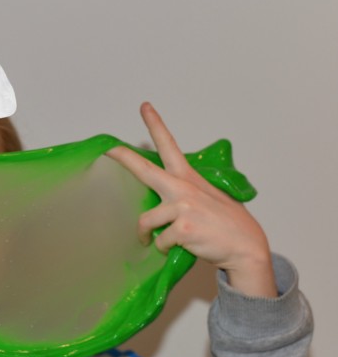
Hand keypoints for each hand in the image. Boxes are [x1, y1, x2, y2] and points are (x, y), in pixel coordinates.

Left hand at [107, 103, 276, 297]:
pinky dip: (163, 249)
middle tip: (108, 150)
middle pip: (145, 170)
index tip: (144, 107)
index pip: (170, 146)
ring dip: (147, 236)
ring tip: (154, 241)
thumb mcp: (208, 198)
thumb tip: (162, 198)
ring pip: (145, 221)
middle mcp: (183, 188)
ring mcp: (183, 207)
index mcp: (189, 178)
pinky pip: (158, 241)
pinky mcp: (182, 227)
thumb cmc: (226, 225)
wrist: (246, 247)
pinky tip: (176, 248)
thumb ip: (184, 193)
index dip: (155, 125)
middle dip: (124, 158)